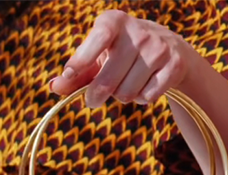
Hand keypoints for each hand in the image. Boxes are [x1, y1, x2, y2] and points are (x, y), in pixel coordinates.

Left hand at [50, 10, 197, 107]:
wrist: (168, 48)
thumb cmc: (122, 54)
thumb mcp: (99, 57)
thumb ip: (77, 73)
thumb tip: (54, 87)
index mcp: (114, 22)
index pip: (98, 38)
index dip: (82, 58)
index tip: (68, 74)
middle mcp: (138, 32)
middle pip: (109, 81)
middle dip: (97, 95)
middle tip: (93, 100)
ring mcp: (158, 48)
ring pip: (127, 93)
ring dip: (123, 96)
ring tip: (127, 83)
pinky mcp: (173, 65)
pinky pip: (148, 97)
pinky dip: (143, 98)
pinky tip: (146, 85)